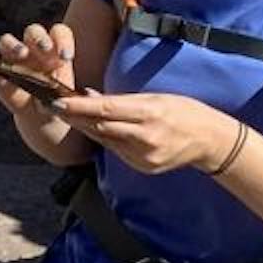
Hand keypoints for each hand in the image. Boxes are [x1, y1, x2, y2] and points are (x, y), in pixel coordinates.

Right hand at [0, 20, 77, 120]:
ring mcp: (12, 58)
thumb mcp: (66, 99)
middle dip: (39, 37)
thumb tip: (54, 102)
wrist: (41, 113)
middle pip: (33, 31)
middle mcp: (32, 48)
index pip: (58, 32)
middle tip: (44, 48)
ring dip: (13, 45)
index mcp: (54, 50)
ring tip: (21, 54)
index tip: (67, 57)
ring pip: (7, 40)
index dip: (63, 40)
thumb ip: (63, 99)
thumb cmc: (58, 100)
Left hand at [57, 88, 239, 175]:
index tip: (57, 101)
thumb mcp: (154, 97)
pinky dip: (104, 138)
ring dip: (85, 126)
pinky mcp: (143, 167)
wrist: (210, 141)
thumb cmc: (182, 111)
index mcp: (149, 115)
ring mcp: (143, 156)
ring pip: (104, 140)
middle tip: (52, 104)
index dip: (79, 106)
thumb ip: (120, 100)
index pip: (105, 110)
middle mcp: (144, 138)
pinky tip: (93, 127)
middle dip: (74, 116)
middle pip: (100, 127)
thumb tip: (89, 95)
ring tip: (67, 112)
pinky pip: (116, 150)